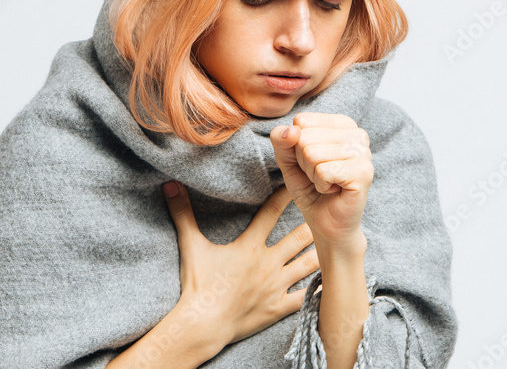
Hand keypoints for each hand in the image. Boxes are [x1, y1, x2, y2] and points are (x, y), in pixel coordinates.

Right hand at [161, 181, 319, 353]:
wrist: (202, 324)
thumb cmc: (197, 285)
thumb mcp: (191, 246)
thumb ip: (182, 214)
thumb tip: (170, 185)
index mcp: (250, 246)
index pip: (270, 213)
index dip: (284, 195)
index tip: (297, 181)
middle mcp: (268, 263)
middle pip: (297, 237)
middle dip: (314, 223)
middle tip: (329, 210)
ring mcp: (276, 286)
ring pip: (306, 264)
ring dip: (321, 252)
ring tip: (336, 242)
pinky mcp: (278, 307)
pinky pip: (303, 297)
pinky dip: (318, 289)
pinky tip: (331, 282)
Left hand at [270, 112, 373, 248]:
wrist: (328, 224)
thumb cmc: (311, 190)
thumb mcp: (289, 162)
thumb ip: (282, 141)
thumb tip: (291, 130)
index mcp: (342, 124)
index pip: (302, 121)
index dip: (297, 146)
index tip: (313, 162)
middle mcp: (357, 133)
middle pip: (305, 137)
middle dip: (304, 163)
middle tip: (321, 176)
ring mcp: (363, 152)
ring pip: (312, 153)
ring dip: (313, 175)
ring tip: (327, 183)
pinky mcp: (363, 173)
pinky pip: (323, 171)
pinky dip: (321, 185)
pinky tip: (334, 190)